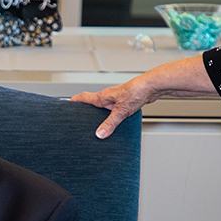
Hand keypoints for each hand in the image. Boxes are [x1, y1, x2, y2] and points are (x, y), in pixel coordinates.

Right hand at [71, 55, 215, 138]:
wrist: (153, 85)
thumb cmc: (137, 91)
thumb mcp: (121, 111)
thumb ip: (109, 124)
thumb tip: (99, 134)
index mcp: (103, 97)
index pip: (83, 97)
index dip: (74, 101)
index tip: (66, 104)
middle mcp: (108, 97)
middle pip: (92, 103)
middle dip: (85, 110)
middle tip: (78, 118)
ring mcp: (117, 99)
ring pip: (104, 107)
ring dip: (100, 114)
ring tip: (97, 125)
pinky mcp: (126, 101)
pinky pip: (115, 110)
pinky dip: (112, 116)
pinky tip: (116, 123)